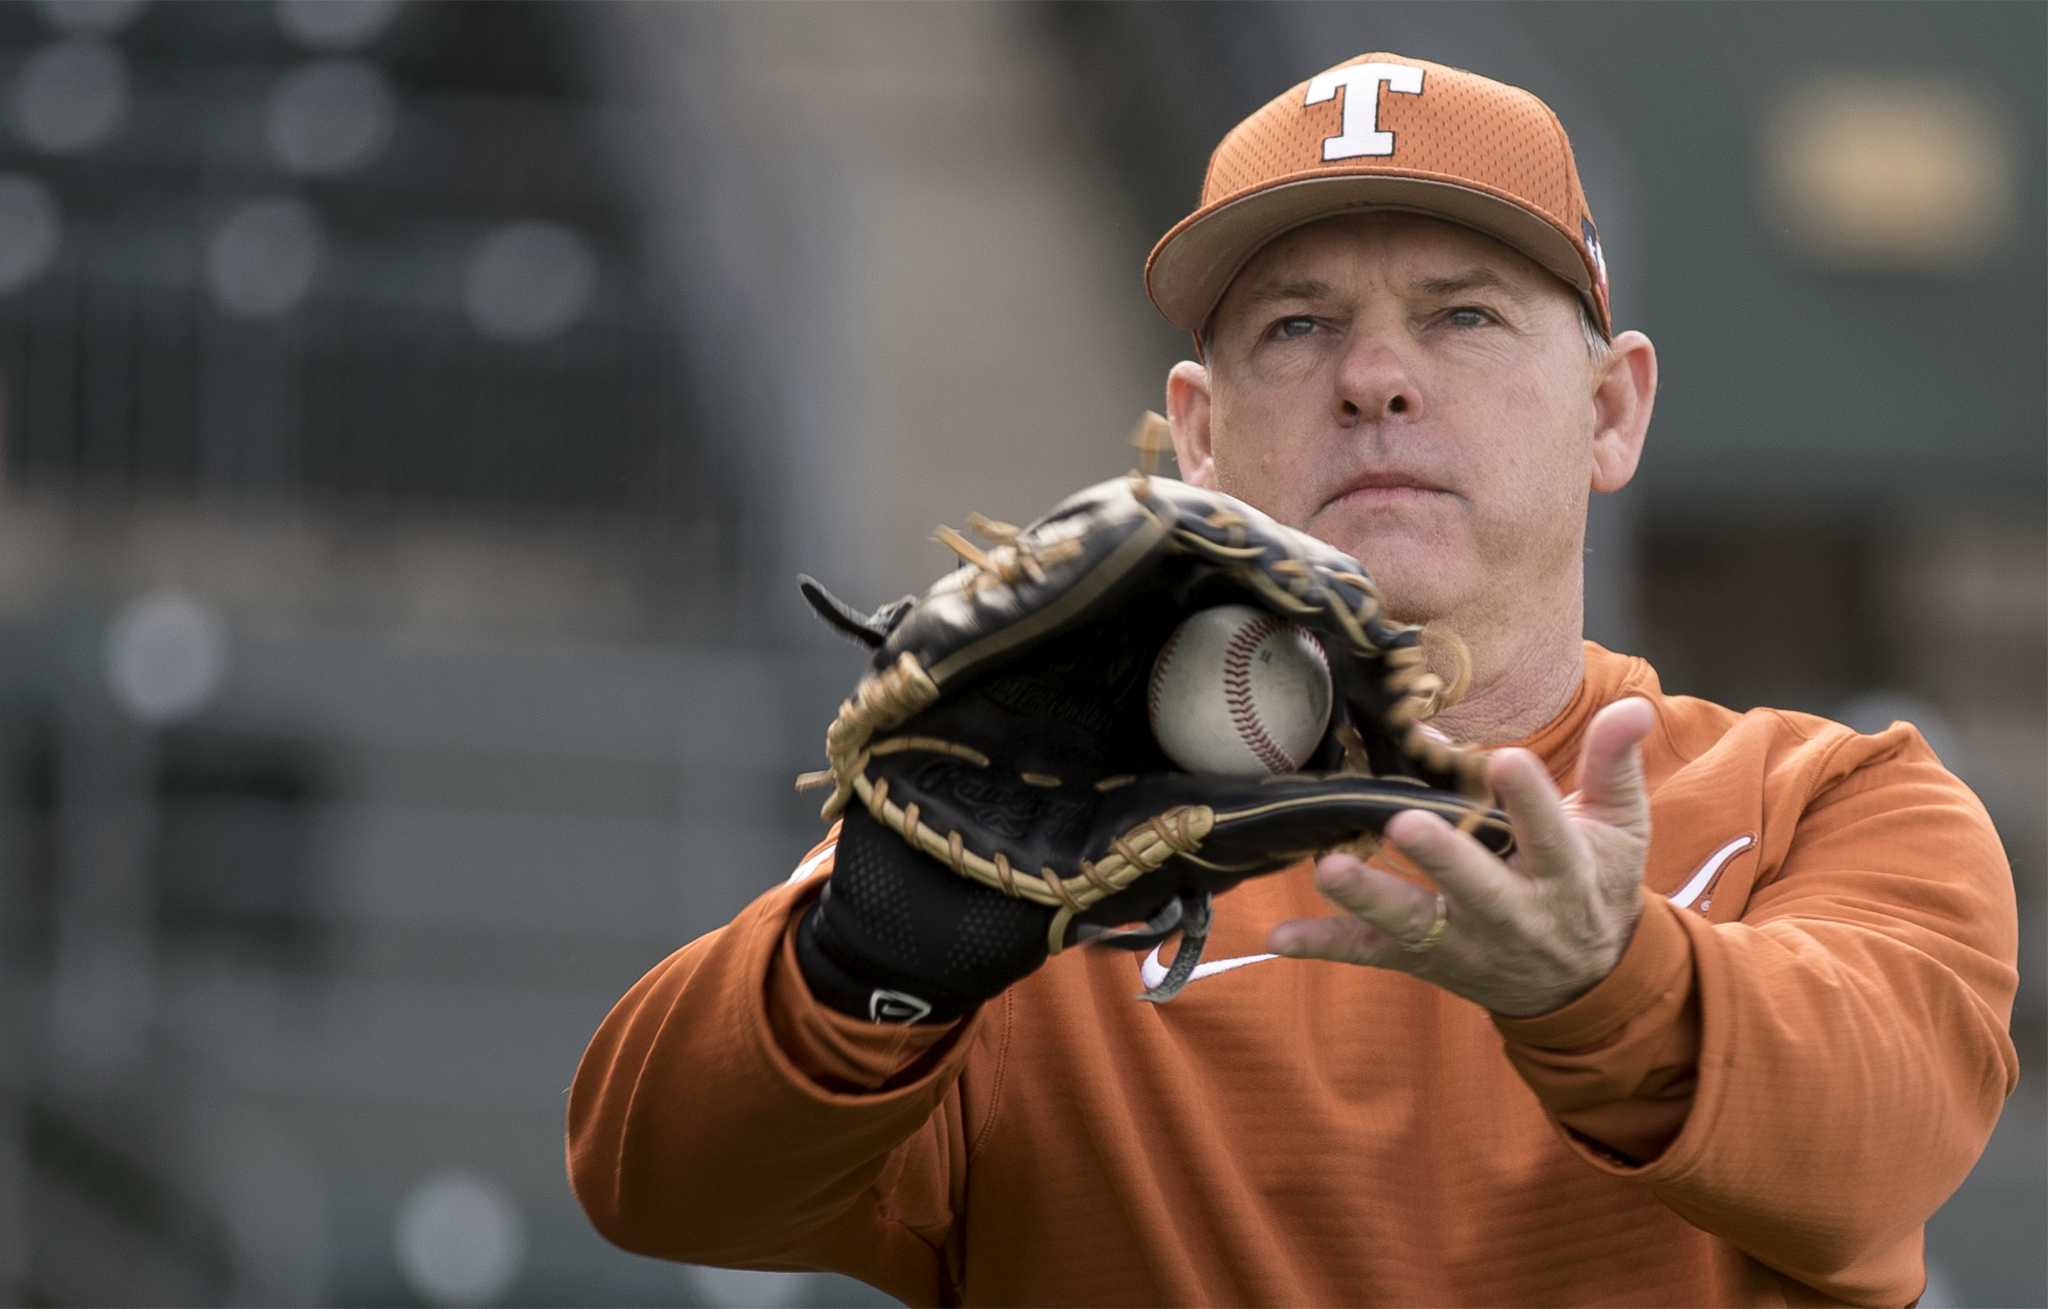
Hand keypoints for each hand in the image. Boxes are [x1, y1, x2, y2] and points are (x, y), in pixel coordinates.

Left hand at [1267, 697, 1654, 1017]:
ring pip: (1414, 923)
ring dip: (1369, 898)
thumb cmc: (1594, 884)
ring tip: (1328, 869)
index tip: (1505, 760)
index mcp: (1565, 873)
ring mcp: (1465, 941)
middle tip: (1405, 823)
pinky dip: (1327, 946)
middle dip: (1443, 859)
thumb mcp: (1619, 828)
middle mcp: (1513, 912)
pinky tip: (1280, 937)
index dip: (1531, 800)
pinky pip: (1372, 956)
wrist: (1586, 983)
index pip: (1550, 834)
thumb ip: (1615, 765)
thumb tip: (1633, 706)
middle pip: (1477, 886)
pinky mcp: (1428, 960)